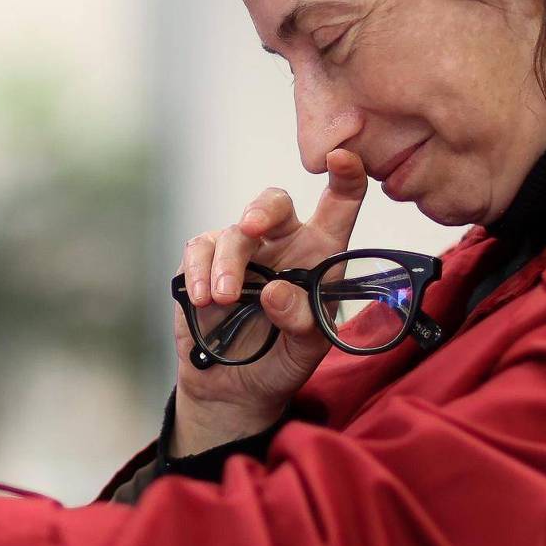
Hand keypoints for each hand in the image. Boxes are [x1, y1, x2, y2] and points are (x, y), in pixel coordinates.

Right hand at [172, 149, 367, 453]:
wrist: (235, 388)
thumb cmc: (282, 359)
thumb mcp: (306, 351)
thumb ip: (302, 323)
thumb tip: (275, 292)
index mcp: (320, 254)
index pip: (339, 204)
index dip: (347, 175)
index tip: (343, 158)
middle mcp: (282, 243)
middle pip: (275, 203)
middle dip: (263, 209)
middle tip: (252, 228)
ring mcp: (241, 251)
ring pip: (232, 233)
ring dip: (227, 264)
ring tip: (222, 299)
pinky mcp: (204, 262)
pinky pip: (199, 251)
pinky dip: (200, 273)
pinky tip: (204, 299)